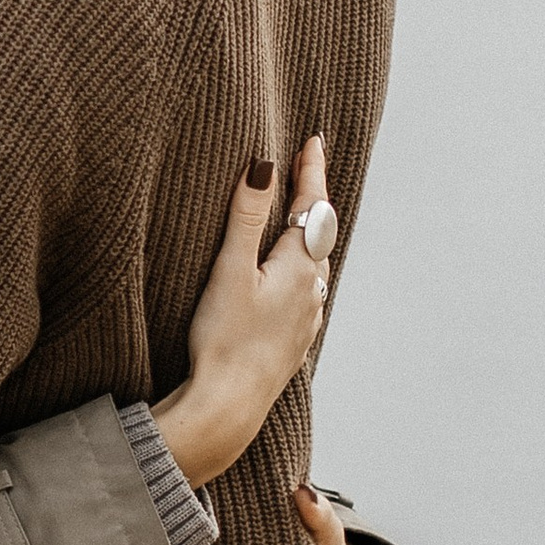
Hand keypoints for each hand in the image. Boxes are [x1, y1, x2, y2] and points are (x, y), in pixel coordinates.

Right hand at [153, 136, 334, 487]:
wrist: (230, 404)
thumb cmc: (224, 338)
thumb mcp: (229, 270)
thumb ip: (247, 217)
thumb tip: (264, 167)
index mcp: (298, 267)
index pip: (311, 205)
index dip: (310, 170)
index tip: (314, 140)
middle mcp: (313, 290)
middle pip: (319, 233)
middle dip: (312, 200)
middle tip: (307, 169)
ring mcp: (308, 318)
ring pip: (317, 264)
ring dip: (309, 235)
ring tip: (300, 218)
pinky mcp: (295, 341)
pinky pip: (308, 291)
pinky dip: (303, 269)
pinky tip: (291, 279)